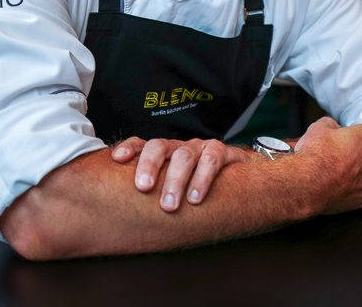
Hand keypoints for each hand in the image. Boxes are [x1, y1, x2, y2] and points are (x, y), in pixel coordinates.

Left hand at [111, 137, 248, 211]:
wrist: (244, 179)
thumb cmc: (199, 186)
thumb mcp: (174, 187)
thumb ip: (156, 194)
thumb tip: (123, 217)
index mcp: (165, 154)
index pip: (142, 144)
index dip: (129, 148)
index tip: (117, 159)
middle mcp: (180, 148)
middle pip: (160, 147)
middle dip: (150, 166)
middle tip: (144, 187)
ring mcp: (202, 148)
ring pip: (185, 155)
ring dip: (176, 179)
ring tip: (170, 205)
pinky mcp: (224, 153)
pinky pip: (212, 159)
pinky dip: (202, 178)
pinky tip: (196, 198)